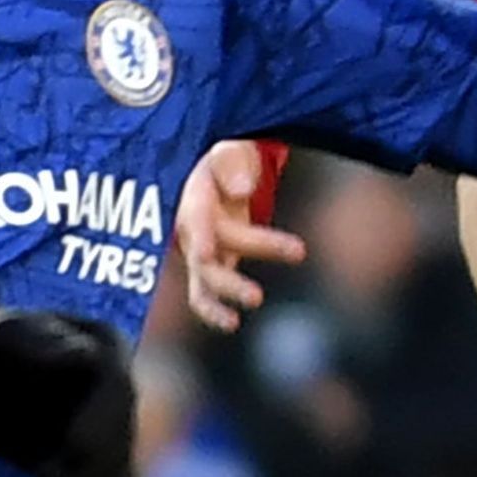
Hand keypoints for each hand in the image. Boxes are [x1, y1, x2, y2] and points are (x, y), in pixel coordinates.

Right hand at [176, 143, 301, 328]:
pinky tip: (232, 324)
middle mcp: (191, 232)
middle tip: (284, 266)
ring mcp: (199, 253)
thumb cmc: (225, 163)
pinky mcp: (211, 269)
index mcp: (193, 200)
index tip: (206, 252)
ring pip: (204, 282)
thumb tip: (242, 189)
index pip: (195, 220)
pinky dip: (214, 312)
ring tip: (254, 301)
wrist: (217, 176)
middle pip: (209, 255)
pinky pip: (207, 295)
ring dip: (225, 294)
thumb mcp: (229, 152)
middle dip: (239, 264)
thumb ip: (233, 164)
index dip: (200, 236)